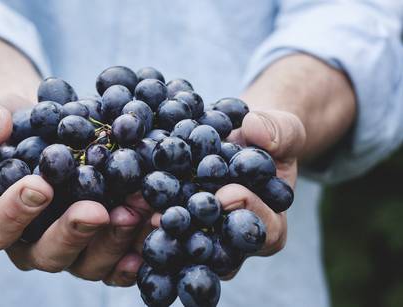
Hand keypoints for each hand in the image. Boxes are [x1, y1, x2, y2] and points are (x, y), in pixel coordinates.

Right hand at [0, 92, 152, 285]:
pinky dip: (137, 249)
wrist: (44, 125)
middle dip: (73, 233)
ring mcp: (69, 247)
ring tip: (137, 210)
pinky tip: (155, 229)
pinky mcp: (100, 243)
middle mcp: (30, 242)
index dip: (13, 213)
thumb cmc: (6, 123)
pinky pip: (118, 260)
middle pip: (46, 254)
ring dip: (114, 240)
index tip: (40, 186)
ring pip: (88, 262)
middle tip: (96, 210)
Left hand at [146, 109, 305, 278]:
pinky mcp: (176, 225)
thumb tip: (256, 130)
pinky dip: (143, 218)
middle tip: (170, 217)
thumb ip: (278, 132)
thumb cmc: (265, 139)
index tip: (228, 193)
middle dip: (195, 232)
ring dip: (162, 233)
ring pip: (185, 246)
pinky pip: (162, 230)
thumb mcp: (282, 129)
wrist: (238, 138)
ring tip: (141, 214)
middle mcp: (233, 241)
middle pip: (218, 250)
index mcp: (269, 224)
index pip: (264, 230)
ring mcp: (202, 236)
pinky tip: (124, 205)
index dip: (248, 213)